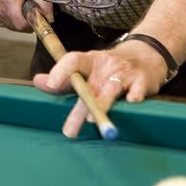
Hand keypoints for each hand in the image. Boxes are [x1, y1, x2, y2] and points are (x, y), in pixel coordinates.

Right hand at [0, 0, 52, 32]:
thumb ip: (45, 3)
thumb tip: (49, 19)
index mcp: (8, 1)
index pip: (23, 24)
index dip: (34, 21)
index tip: (39, 15)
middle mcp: (0, 10)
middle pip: (21, 27)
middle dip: (30, 19)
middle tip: (31, 5)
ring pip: (18, 28)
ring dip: (25, 19)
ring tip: (24, 5)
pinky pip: (13, 26)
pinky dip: (19, 19)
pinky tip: (18, 8)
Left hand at [32, 39, 168, 137]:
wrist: (147, 55)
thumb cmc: (110, 68)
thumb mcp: (88, 69)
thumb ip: (65, 78)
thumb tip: (38, 82)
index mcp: (91, 61)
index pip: (73, 60)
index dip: (61, 70)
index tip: (51, 84)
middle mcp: (107, 66)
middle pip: (90, 86)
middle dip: (79, 108)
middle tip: (68, 131)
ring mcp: (125, 73)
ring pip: (112, 89)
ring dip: (102, 104)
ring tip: (91, 119)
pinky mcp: (143, 81)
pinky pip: (137, 91)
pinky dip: (134, 98)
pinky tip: (130, 104)